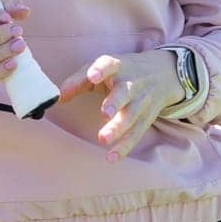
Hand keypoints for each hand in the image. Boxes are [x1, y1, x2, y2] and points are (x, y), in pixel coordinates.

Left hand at [57, 51, 182, 160]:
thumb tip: (57, 97)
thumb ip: (78, 81)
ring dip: (119, 128)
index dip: (101, 69)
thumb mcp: (103, 68)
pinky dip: (124, 146)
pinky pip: (136, 133)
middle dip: (115, 102)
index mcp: (118, 66)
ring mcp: (141, 101)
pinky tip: (111, 157)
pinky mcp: (146, 118)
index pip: (109, 64)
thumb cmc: (123, 71)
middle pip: (125, 93)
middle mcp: (131, 83)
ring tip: (103, 138)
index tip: (92, 76)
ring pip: (132, 115)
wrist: (163, 73)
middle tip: (104, 113)